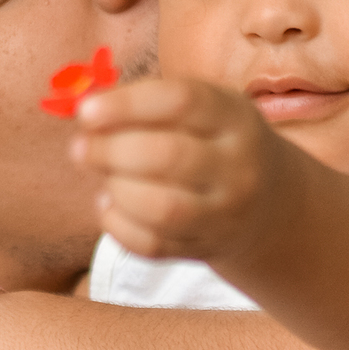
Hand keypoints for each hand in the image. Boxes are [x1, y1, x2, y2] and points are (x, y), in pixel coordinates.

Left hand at [74, 79, 302, 263]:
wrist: (268, 203)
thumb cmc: (213, 142)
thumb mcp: (202, 110)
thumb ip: (149, 105)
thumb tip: (85, 113)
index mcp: (234, 117)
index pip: (180, 101)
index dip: (126, 105)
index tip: (85, 112)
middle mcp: (237, 166)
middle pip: (168, 157)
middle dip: (111, 151)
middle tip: (80, 150)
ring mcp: (224, 213)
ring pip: (162, 208)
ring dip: (117, 190)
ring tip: (104, 178)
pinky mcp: (205, 248)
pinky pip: (153, 245)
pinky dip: (118, 226)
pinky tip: (111, 206)